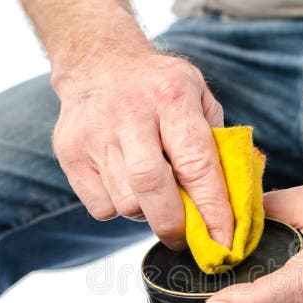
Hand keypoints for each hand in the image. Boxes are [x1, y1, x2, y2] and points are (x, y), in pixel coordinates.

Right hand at [52, 51, 233, 249]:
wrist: (98, 62)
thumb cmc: (160, 90)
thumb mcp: (199, 97)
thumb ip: (218, 145)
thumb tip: (234, 205)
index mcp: (171, 96)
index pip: (196, 164)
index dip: (212, 209)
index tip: (223, 240)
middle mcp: (129, 114)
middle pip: (152, 187)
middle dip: (175, 224)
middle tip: (188, 239)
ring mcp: (94, 134)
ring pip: (126, 204)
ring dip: (147, 214)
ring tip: (155, 195)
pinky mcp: (69, 154)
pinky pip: (101, 208)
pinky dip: (119, 210)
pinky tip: (125, 186)